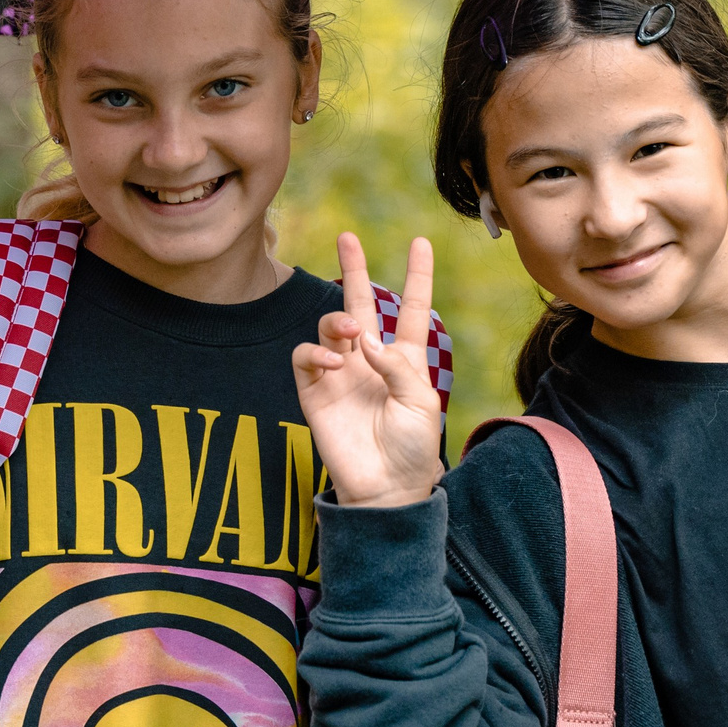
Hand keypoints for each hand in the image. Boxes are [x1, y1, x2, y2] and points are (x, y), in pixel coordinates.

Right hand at [291, 233, 444, 509]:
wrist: (386, 488)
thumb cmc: (413, 448)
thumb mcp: (420, 402)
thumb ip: (396, 365)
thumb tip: (363, 338)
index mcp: (404, 360)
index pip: (411, 309)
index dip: (417, 276)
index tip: (421, 242)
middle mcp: (369, 360)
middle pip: (359, 303)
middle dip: (353, 269)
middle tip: (347, 237)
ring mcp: (341, 374)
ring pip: (330, 327)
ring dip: (337, 321)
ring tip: (351, 334)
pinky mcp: (315, 393)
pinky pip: (306, 358)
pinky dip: (316, 352)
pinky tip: (334, 364)